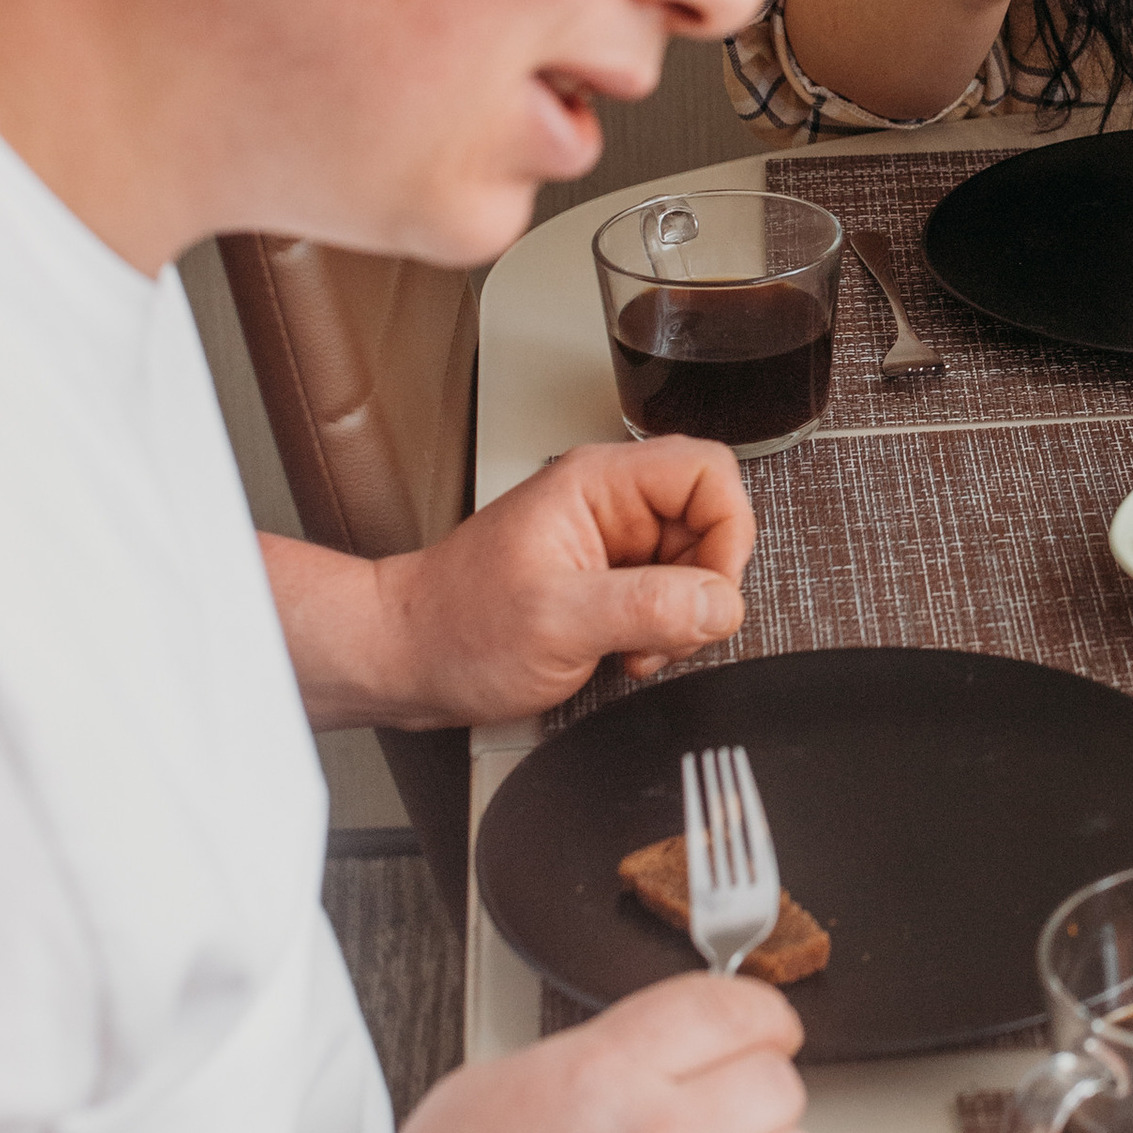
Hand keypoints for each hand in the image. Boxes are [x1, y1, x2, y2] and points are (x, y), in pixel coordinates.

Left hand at [374, 434, 756, 719]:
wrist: (405, 659)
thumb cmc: (454, 628)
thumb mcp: (556, 620)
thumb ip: (647, 606)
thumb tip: (720, 601)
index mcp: (598, 484)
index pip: (707, 472)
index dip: (727, 532)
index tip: (709, 591)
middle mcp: (610, 505)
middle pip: (710, 523)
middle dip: (701, 589)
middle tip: (664, 631)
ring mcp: (609, 544)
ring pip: (694, 567)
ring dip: (680, 620)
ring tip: (633, 648)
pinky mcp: (606, 582)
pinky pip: (667, 599)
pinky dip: (661, 635)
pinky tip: (623, 653)